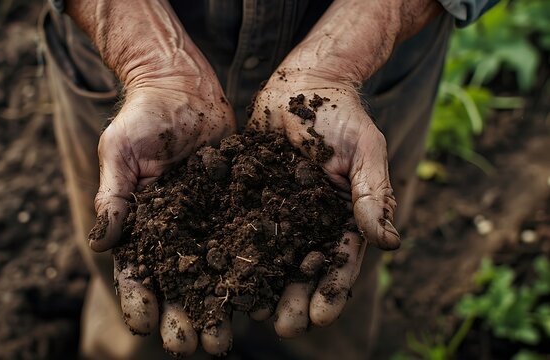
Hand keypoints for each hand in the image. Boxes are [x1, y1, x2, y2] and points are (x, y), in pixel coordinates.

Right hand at [88, 77, 235, 355]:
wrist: (183, 88)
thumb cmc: (142, 117)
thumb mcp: (120, 152)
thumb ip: (113, 197)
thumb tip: (100, 245)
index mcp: (142, 225)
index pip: (137, 271)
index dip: (139, 299)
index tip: (146, 323)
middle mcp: (176, 232)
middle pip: (179, 284)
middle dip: (186, 316)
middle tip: (197, 345)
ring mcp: (209, 222)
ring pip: (214, 273)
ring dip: (220, 306)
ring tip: (228, 336)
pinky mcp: (238, 207)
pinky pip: (246, 242)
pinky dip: (253, 271)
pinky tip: (263, 295)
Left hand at [248, 68, 398, 336]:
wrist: (303, 83)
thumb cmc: (341, 115)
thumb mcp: (364, 151)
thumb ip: (372, 194)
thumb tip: (389, 242)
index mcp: (340, 217)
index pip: (340, 262)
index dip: (332, 291)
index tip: (320, 317)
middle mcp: (308, 221)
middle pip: (302, 269)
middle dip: (294, 299)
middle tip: (283, 327)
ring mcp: (277, 210)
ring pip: (269, 255)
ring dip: (262, 285)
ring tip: (250, 312)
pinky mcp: (248, 195)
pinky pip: (239, 225)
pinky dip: (232, 250)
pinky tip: (220, 272)